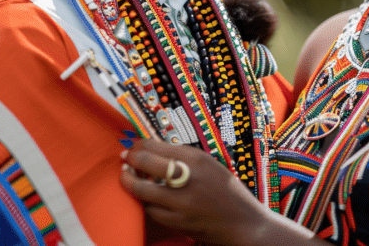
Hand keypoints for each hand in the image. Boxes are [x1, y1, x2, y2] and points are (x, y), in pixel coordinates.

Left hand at [119, 138, 269, 245]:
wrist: (243, 222)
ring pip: (142, 190)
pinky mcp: (178, 222)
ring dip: (130, 181)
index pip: (157, 146)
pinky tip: (145, 196)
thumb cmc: (227, 191)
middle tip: (125, 158)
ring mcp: (182, 202)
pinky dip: (145, 202)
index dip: (140, 145)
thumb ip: (184, 157)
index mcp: (197, 160)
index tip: (134, 146)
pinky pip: (151, 210)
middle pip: (146, 163)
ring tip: (127, 176)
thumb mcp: (210, 165)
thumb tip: (153, 150)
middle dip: (131, 159)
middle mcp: (189, 178)